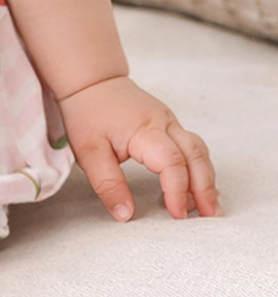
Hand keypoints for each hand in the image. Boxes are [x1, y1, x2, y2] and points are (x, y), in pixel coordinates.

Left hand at [57, 74, 219, 220]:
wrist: (91, 81)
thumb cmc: (88, 112)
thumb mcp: (89, 152)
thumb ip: (108, 184)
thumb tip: (125, 215)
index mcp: (144, 130)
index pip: (172, 163)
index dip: (178, 191)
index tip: (177, 215)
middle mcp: (164, 123)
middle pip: (196, 156)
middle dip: (205, 188)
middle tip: (208, 216)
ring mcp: (170, 121)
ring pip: (199, 151)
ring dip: (206, 179)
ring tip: (208, 208)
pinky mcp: (169, 124)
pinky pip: (192, 147)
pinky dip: (199, 168)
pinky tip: (196, 187)